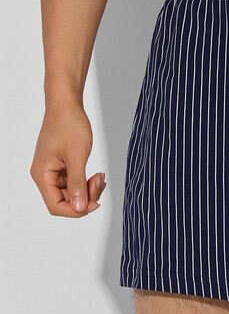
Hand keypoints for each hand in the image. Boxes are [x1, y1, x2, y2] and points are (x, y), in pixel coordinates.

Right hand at [30, 102, 106, 216]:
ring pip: (71, 192)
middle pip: (64, 200)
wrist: (67, 103)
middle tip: (100, 182)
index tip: (95, 204)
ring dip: (87, 188)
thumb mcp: (77, 156)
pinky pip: (73, 181)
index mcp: (42, 175)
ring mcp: (53, 170)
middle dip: (85, 196)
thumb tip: (79, 208)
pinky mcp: (61, 164)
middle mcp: (44, 175)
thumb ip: (78, 184)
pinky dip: (86, 180)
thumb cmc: (69, 124)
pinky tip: (97, 175)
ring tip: (100, 176)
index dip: (75, 210)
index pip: (56, 206)